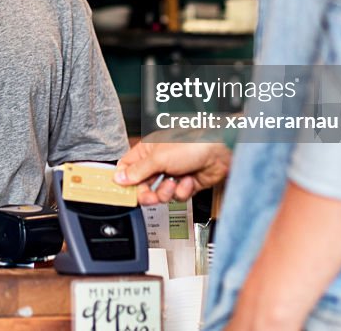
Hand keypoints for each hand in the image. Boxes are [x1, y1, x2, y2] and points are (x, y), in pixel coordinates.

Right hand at [114, 141, 230, 204]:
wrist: (221, 151)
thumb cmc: (192, 144)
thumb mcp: (158, 158)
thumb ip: (138, 170)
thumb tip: (119, 178)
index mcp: (148, 151)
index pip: (128, 168)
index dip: (124, 181)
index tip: (124, 192)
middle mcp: (159, 162)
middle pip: (143, 185)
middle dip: (147, 193)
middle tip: (151, 196)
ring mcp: (173, 173)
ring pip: (160, 194)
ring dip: (167, 192)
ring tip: (175, 183)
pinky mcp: (187, 184)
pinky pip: (177, 196)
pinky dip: (183, 190)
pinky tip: (189, 180)